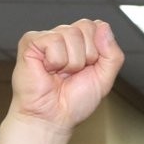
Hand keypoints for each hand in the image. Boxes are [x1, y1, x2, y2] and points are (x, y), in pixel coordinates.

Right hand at [0, 19, 124, 143]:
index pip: (98, 26)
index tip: (89, 69)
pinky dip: (56, 61)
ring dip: (71, 62)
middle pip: (86, 26)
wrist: (53, 118)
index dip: (99, 51)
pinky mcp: (31, 41)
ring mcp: (47, 37)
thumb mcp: (105, 78)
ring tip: (60, 74)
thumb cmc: (75, 101)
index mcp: (81, 42)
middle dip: (87, 56)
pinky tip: (48, 70)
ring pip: (71, 34)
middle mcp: (64, 35)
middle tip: (72, 74)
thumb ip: (112, 54)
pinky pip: (54, 41)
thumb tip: (104, 26)